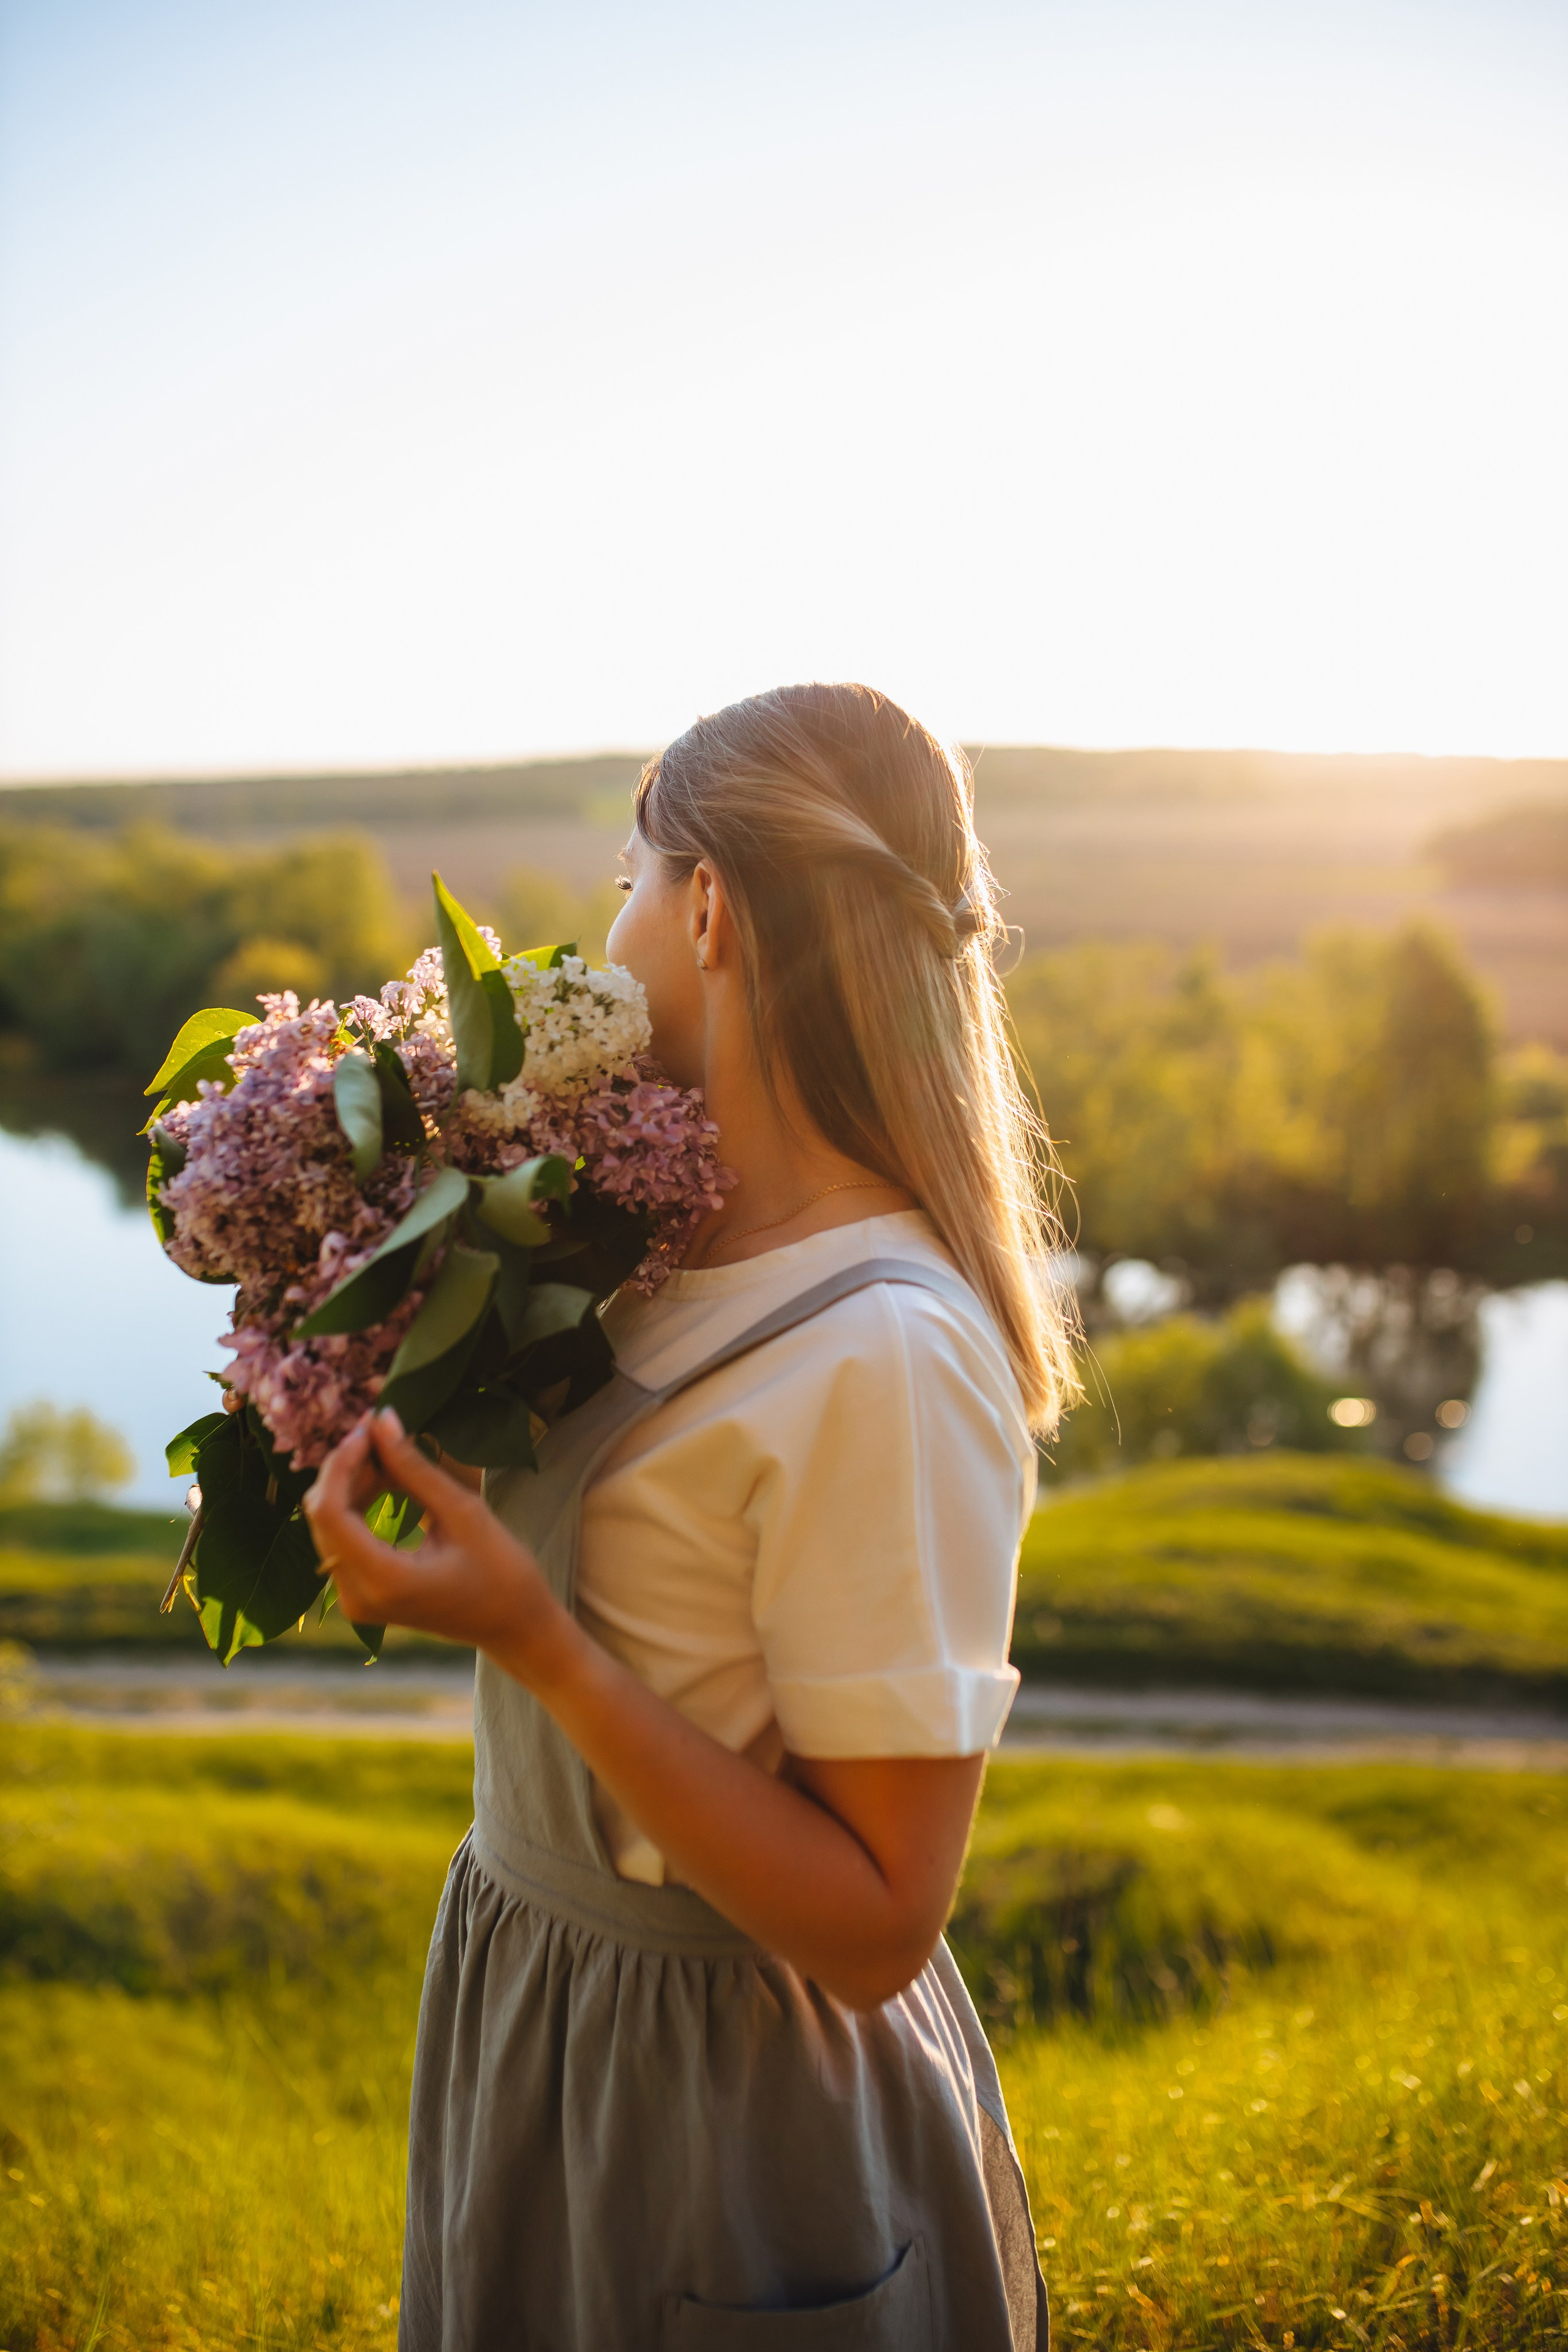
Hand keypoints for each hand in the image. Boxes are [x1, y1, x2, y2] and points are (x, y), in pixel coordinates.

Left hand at [303, 1408, 559, 1655]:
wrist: (515, 1626)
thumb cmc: (502, 1571)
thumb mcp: (462, 1511)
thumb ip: (414, 1468)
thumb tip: (382, 1420)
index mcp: (383, 1579)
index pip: (330, 1512)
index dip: (341, 1463)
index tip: (367, 1428)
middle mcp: (356, 1596)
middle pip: (323, 1518)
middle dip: (345, 1469)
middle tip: (380, 1433)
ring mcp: (355, 1601)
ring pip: (329, 1527)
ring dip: (350, 1485)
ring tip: (385, 1452)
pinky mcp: (361, 1596)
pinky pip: (342, 1541)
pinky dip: (356, 1506)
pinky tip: (382, 1481)